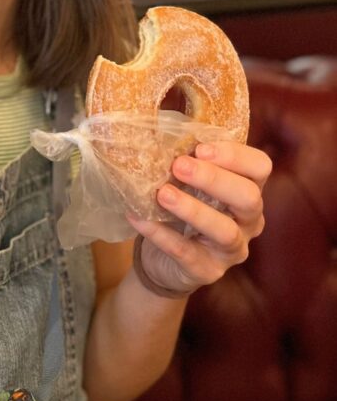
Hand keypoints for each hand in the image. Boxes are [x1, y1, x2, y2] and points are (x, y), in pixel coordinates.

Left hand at [128, 140, 271, 296]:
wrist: (163, 260)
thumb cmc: (181, 207)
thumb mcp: (188, 182)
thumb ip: (186, 158)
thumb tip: (159, 128)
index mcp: (248, 189)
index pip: (260, 167)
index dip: (235, 155)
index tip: (200, 147)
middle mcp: (249, 220)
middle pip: (248, 197)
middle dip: (214, 179)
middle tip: (180, 166)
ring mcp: (232, 249)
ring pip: (224, 230)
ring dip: (193, 209)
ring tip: (162, 193)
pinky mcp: (208, 271)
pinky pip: (187, 253)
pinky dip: (161, 234)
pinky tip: (139, 218)